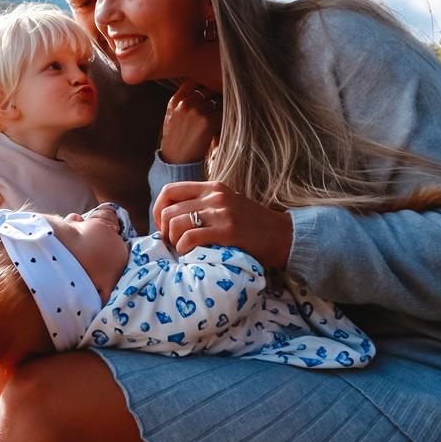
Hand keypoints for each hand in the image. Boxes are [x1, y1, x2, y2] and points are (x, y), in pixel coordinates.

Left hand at [153, 180, 292, 265]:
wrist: (282, 236)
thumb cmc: (251, 225)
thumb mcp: (227, 205)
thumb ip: (203, 205)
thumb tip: (172, 218)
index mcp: (212, 187)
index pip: (170, 190)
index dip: (159, 209)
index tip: (163, 226)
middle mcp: (215, 196)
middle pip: (170, 210)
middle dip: (164, 231)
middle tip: (173, 244)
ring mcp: (221, 213)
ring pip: (176, 223)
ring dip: (173, 241)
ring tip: (182, 250)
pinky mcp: (228, 231)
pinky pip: (190, 238)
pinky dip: (183, 248)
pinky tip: (190, 254)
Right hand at [159, 80, 220, 164]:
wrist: (177, 161)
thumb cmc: (176, 140)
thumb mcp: (171, 117)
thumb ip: (182, 101)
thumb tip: (200, 90)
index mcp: (175, 101)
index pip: (192, 82)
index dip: (202, 85)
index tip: (207, 91)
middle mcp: (185, 103)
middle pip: (207, 90)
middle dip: (212, 98)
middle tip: (213, 110)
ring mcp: (197, 111)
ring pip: (216, 102)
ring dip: (218, 110)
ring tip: (213, 122)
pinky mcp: (208, 120)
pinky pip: (223, 113)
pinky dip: (223, 119)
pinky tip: (217, 128)